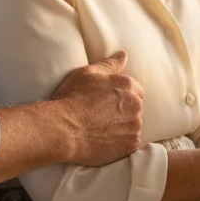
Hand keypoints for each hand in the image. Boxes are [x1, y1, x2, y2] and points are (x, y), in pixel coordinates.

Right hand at [52, 51, 143, 166]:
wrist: (64, 129)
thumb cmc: (72, 98)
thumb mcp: (87, 74)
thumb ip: (109, 64)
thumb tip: (123, 55)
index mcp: (127, 85)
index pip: (135, 90)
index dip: (121, 96)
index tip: (108, 103)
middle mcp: (135, 104)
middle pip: (135, 108)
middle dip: (124, 111)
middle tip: (102, 117)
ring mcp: (134, 126)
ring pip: (133, 126)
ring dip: (123, 127)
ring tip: (103, 130)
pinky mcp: (130, 145)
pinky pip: (131, 144)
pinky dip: (121, 144)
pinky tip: (106, 142)